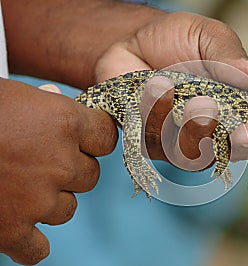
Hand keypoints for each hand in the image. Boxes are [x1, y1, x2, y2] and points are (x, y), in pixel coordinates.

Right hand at [0, 79, 116, 264]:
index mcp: (65, 123)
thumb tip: (56, 100)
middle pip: (90, 176)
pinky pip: (38, 249)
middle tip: (41, 163)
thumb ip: (46, 104)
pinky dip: (29, 243)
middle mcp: (60, 163)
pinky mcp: (11, 230)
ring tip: (18, 188)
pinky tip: (16, 227)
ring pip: (67, 209)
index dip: (94, 140)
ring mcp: (38, 199)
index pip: (106, 137)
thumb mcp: (15, 96)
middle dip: (71, 171)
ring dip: (49, 202)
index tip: (84, 141)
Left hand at [95, 12, 247, 167]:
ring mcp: (180, 139)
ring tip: (194, 101)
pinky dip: (158, 114)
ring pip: (195, 153)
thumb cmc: (177, 40)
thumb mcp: (208, 37)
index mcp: (233, 106)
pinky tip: (156, 87)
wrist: (131, 39)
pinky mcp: (150, 141)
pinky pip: (156, 141)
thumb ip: (230, 58)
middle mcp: (210, 129)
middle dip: (242, 143)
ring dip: (196, 129)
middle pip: (232, 151)